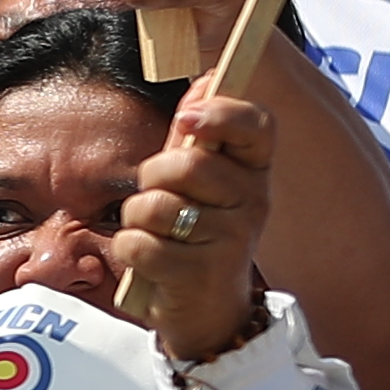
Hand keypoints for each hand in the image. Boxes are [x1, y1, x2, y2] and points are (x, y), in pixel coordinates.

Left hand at [112, 79, 277, 354]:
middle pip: (187, 164)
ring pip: (155, 204)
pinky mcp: (200, 274)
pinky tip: (152, 262)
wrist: (208, 311)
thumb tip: (206, 78)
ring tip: (158, 234)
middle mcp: (254, 202)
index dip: (221, 112)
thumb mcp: (201, 183)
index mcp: (255, 174)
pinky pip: (138, 242)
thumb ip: (199, 137)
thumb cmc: (196, 233)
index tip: (186, 117)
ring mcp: (231, 240)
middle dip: (153, 176)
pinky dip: (131, 250)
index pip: (258, 125)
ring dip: (138, 218)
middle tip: (158, 195)